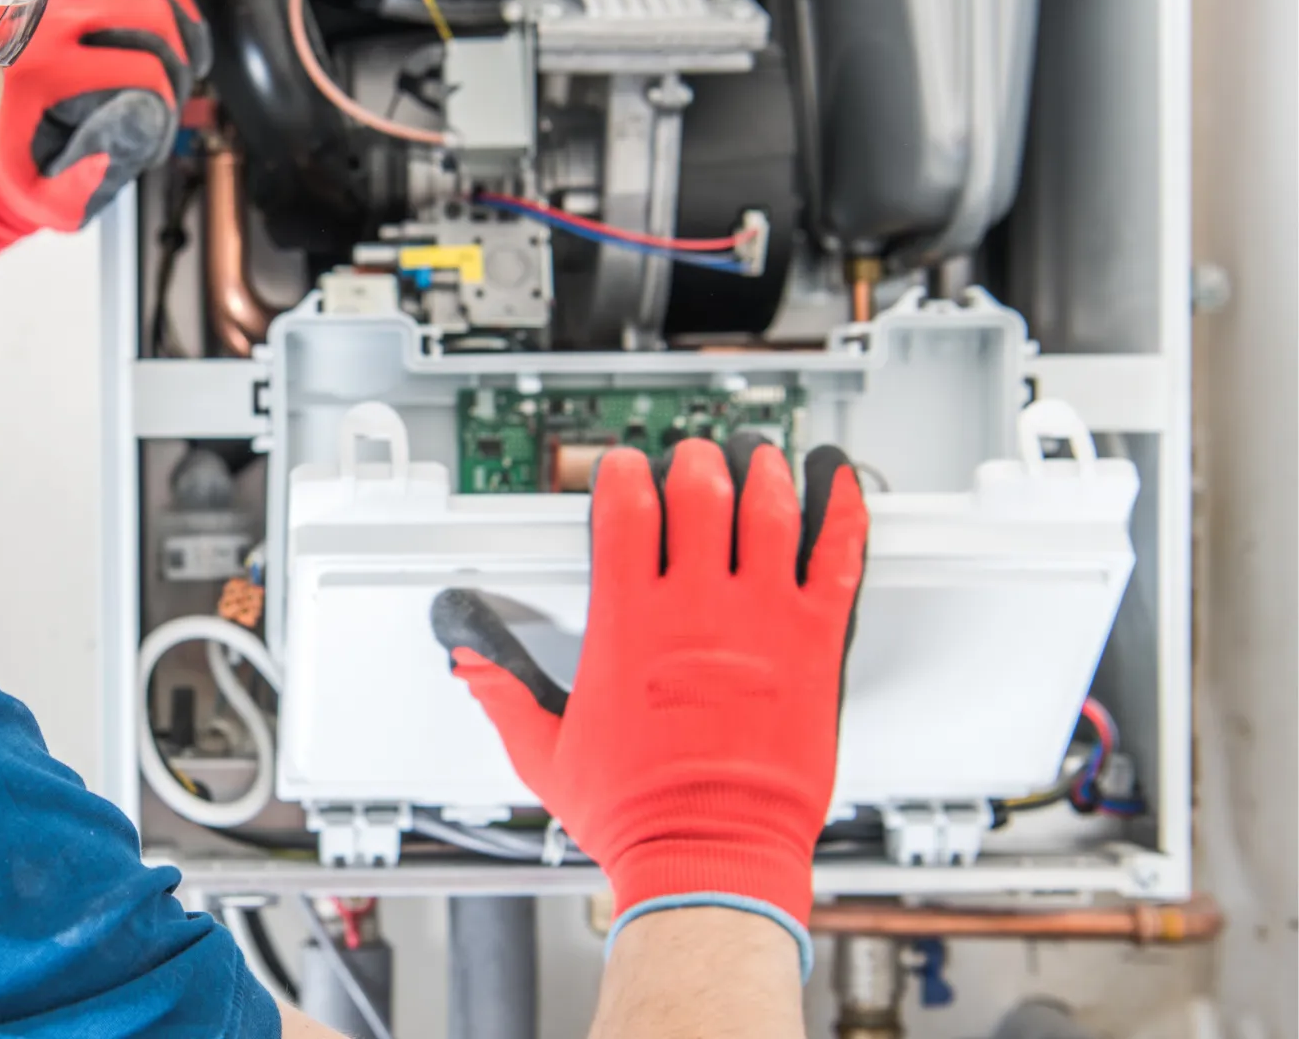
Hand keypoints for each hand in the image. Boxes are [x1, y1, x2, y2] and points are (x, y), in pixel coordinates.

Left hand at [0, 0, 208, 275]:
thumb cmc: (1, 158)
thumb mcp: (38, 192)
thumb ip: (80, 187)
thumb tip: (114, 153)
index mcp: (43, 70)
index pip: (140, 67)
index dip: (170, 95)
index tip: (166, 113)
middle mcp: (41, 19)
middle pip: (146, 10)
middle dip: (179, 50)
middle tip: (182, 78)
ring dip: (170, 0)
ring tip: (183, 35)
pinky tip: (158, 2)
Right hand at [430, 437, 866, 966]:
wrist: (710, 855)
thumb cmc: (637, 814)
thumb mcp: (545, 754)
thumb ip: (504, 696)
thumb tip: (471, 666)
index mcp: (628, 624)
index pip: (624, 510)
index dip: (621, 474)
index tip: (622, 469)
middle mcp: (695, 609)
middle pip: (699, 492)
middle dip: (693, 462)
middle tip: (694, 459)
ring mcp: (761, 621)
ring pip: (768, 510)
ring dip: (762, 472)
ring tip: (758, 457)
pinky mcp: (814, 645)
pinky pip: (837, 559)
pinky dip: (841, 512)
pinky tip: (839, 485)